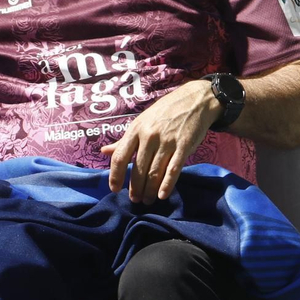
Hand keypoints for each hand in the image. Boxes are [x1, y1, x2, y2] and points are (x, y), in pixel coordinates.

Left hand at [101, 80, 219, 203]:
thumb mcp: (142, 121)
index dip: (115, 176)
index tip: (115, 189)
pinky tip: (163, 195)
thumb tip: (104, 151)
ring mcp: (167, 141)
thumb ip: (125, 139)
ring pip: (155, 172)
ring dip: (150, 190)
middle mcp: (149, 136)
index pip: (120, 157)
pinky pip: (173, 170)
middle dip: (135, 188)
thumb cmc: (166, 111)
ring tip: (148, 200)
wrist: (195, 100)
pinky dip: (167, 185)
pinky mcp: (184, 146)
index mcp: (136, 129)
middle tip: (135, 200)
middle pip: (138, 170)